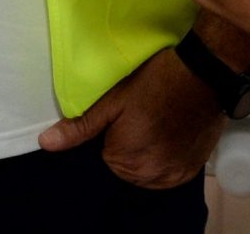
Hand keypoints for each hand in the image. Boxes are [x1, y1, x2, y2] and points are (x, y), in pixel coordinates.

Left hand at [40, 47, 228, 188]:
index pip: (105, 153)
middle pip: (126, 164)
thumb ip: (80, 126)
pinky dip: (167, 157)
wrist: (203, 74)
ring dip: (149, 152)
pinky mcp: (190, 171)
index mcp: (124, 159)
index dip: (115, 130)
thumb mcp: (113, 100)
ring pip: (146, 170)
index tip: (129, 112)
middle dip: (131, 143)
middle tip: (144, 114)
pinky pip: (167, 173)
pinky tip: (172, 133)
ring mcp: (172, 175)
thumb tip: (46, 143)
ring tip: (158, 121)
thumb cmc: (155, 81)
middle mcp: (148, 175)